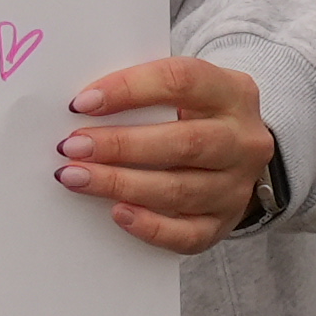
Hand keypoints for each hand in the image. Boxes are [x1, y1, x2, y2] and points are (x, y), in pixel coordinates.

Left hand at [52, 54, 273, 259]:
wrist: (235, 156)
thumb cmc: (194, 115)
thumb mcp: (184, 92)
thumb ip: (143, 94)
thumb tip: (81, 109)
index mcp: (233, 92)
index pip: (182, 81)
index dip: (129, 89)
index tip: (82, 103)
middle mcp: (243, 140)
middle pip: (184, 143)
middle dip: (120, 145)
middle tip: (72, 147)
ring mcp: (237, 186)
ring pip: (180, 190)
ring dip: (121, 184)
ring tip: (76, 177)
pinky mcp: (224, 222)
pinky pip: (187, 234)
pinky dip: (149, 226)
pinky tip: (117, 213)